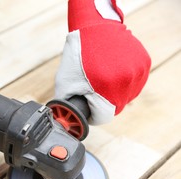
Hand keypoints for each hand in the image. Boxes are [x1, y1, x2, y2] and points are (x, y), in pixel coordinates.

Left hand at [55, 0, 150, 124]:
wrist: (94, 28)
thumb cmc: (77, 56)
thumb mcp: (64, 83)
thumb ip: (68, 104)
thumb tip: (67, 119)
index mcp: (107, 88)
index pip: (103, 117)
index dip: (92, 115)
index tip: (87, 107)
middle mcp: (126, 81)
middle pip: (115, 107)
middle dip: (102, 103)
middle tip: (92, 90)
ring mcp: (138, 71)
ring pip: (127, 96)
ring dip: (115, 92)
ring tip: (102, 77)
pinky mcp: (144, 63)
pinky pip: (135, 83)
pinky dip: (124, 81)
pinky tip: (113, 70)